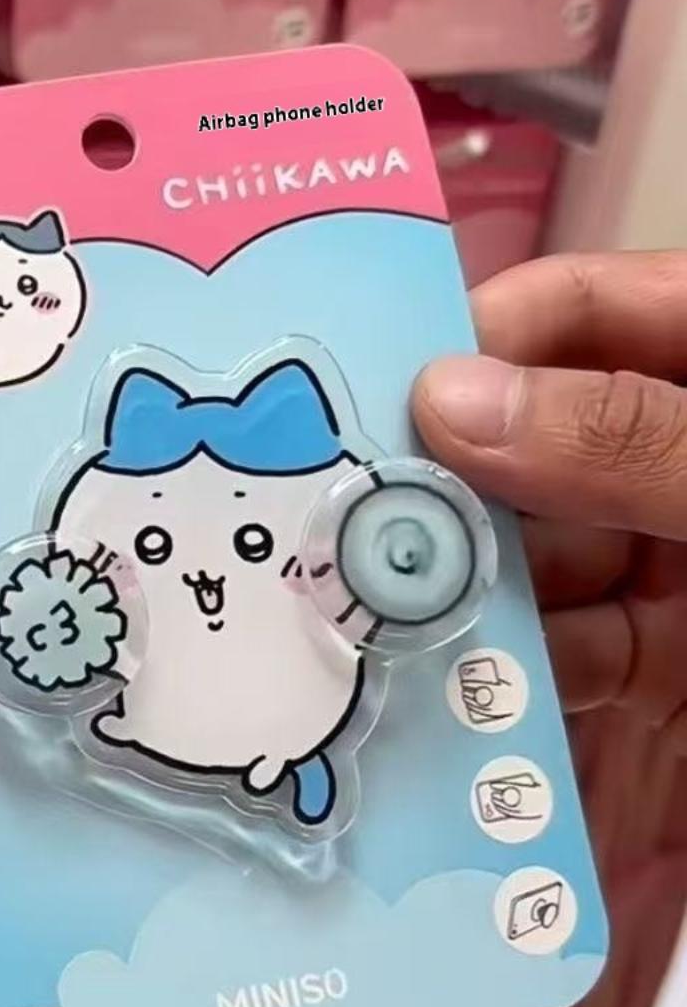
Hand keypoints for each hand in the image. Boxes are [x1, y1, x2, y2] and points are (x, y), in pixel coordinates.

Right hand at [413, 251, 686, 743]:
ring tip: (393, 627)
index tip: (371, 414)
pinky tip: (475, 694)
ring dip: (475, 594)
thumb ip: (632, 437)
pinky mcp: (682, 652)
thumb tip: (453, 400)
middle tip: (353, 541)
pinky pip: (582, 648)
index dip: (472, 346)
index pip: (578, 312)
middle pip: (533, 442)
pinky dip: (529, 674)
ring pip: (544, 555)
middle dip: (450, 494)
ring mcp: (686, 551)